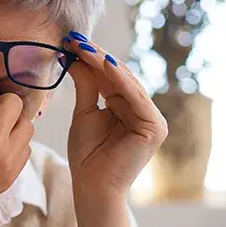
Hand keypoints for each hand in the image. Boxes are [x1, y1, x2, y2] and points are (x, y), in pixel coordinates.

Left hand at [64, 36, 167, 202]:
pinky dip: (120, 80)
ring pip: (127, 83)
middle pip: (119, 76)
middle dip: (96, 57)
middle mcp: (144, 111)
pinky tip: (103, 63)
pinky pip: (136, 97)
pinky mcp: (156, 128)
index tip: (70, 41)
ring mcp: (153, 119)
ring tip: (84, 47)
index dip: (91, 58)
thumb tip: (75, 57)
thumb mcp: (85, 113)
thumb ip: (86, 86)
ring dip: (105, 63)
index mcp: (129, 107)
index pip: (110, 77)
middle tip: (74, 39)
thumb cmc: (87, 156)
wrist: (92, 187)